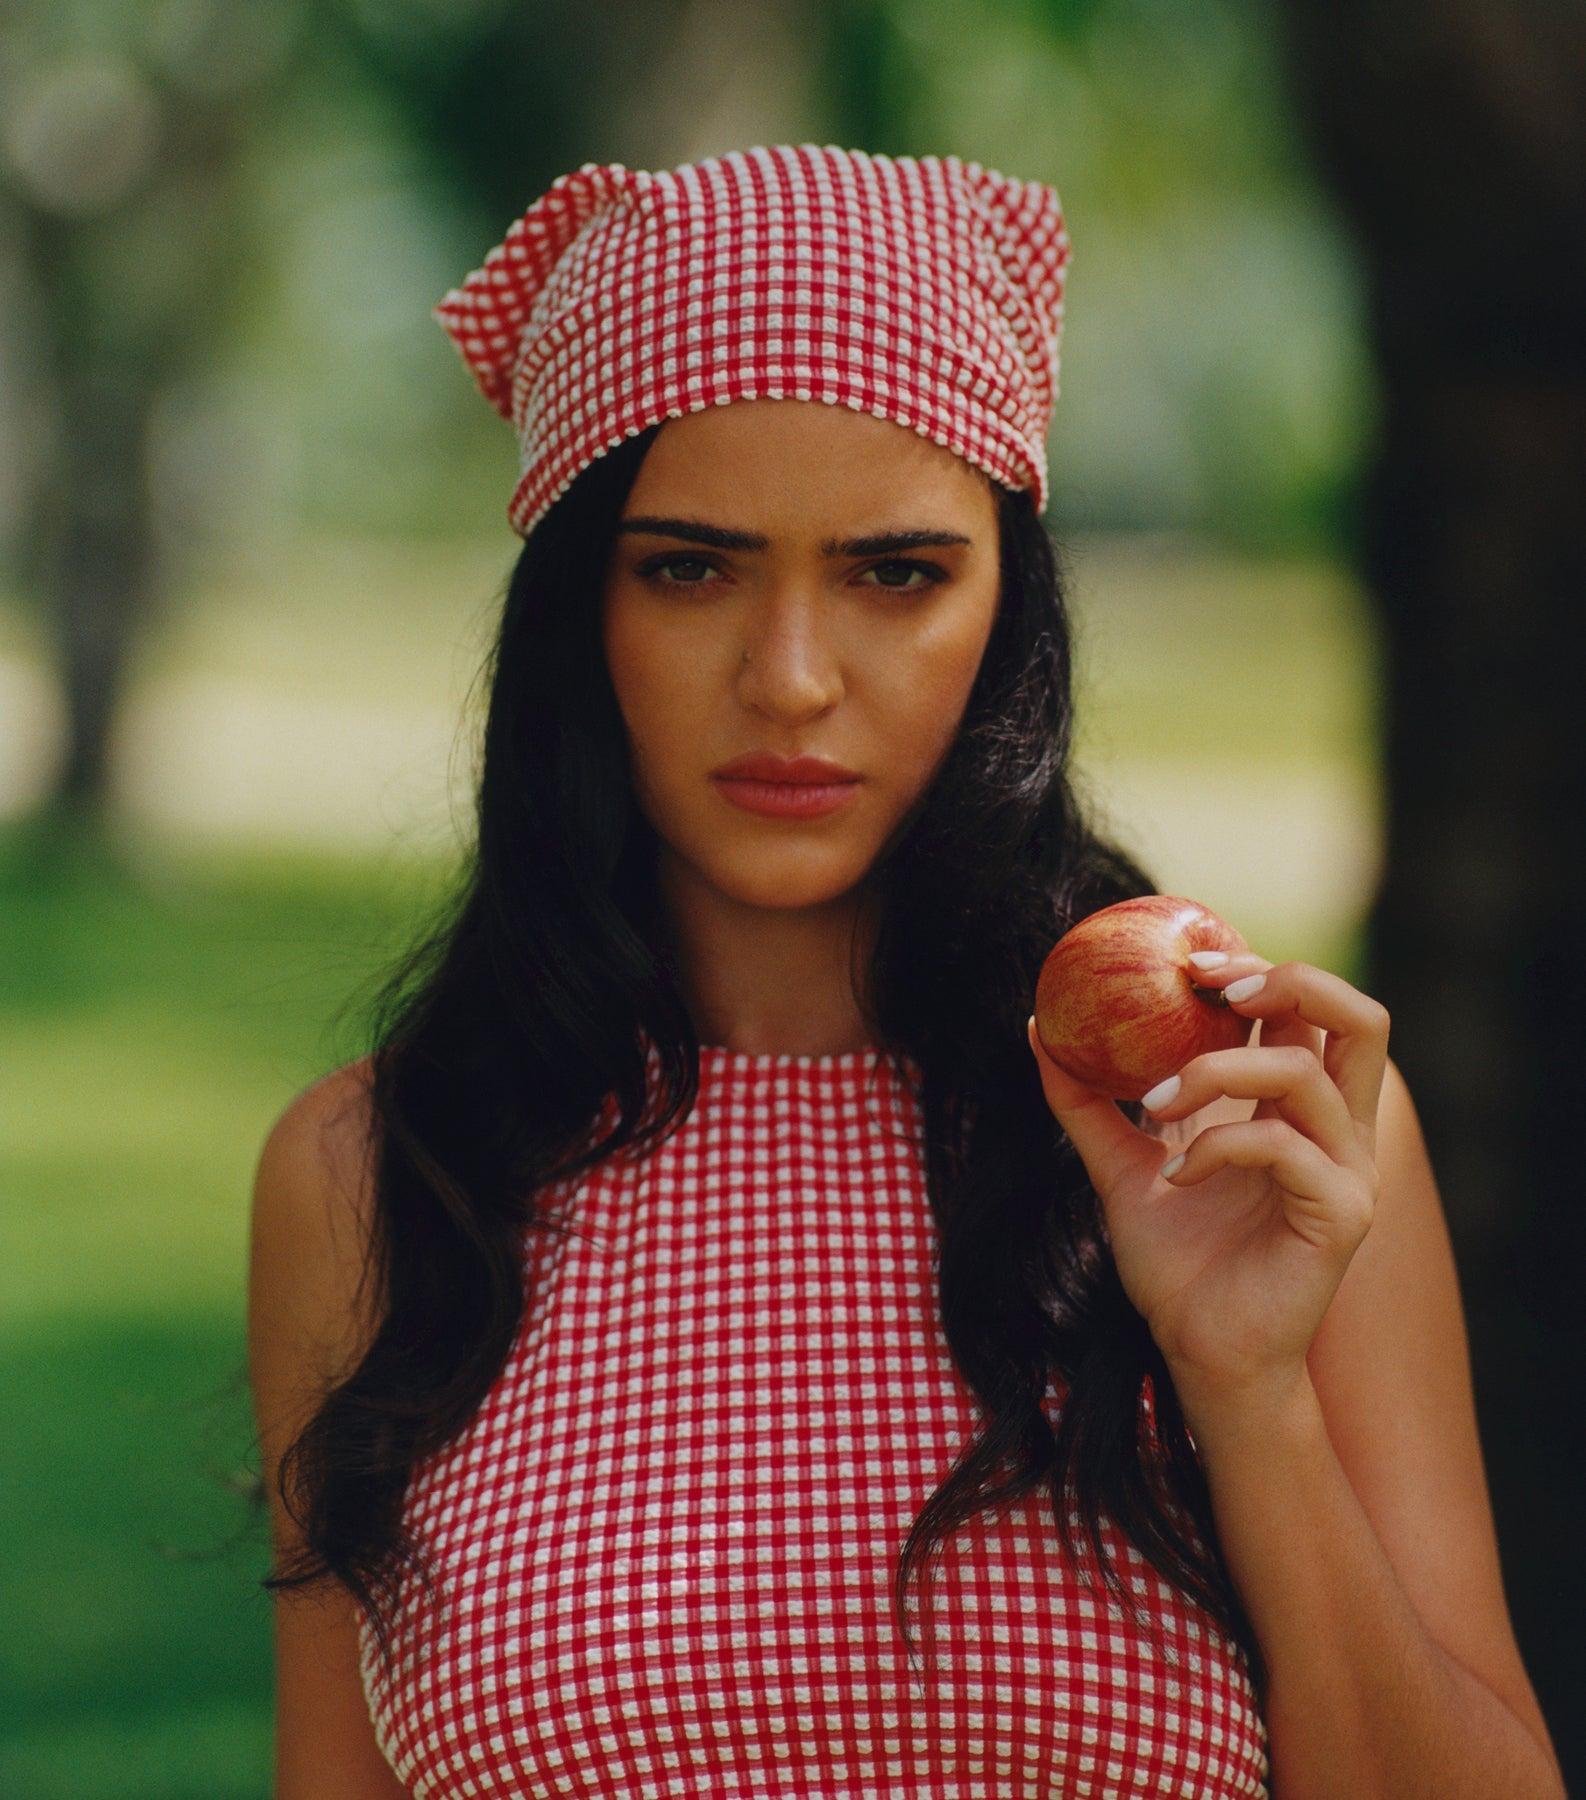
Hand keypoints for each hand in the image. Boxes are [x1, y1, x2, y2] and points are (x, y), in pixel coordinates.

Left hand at [1026, 950, 1389, 1399]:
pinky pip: (1282, 1147)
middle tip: (1209, 987)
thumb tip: (1040, 1031)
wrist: (1199, 1354)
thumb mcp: (1119, 1167)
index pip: (1307, 1009)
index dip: (1257, 967)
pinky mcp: (1340, 1214)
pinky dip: (1217, 1145)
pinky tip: (1177, 1175)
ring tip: (1154, 1105)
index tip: (1186, 961)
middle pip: (1358, 1017)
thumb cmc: (1176, 1264)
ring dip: (1215, 1072)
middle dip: (1286, 981)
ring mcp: (1347, 1172)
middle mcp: (1339, 1131)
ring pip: (1302, 1074)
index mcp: (1300, 1109)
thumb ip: (1088, 1104)